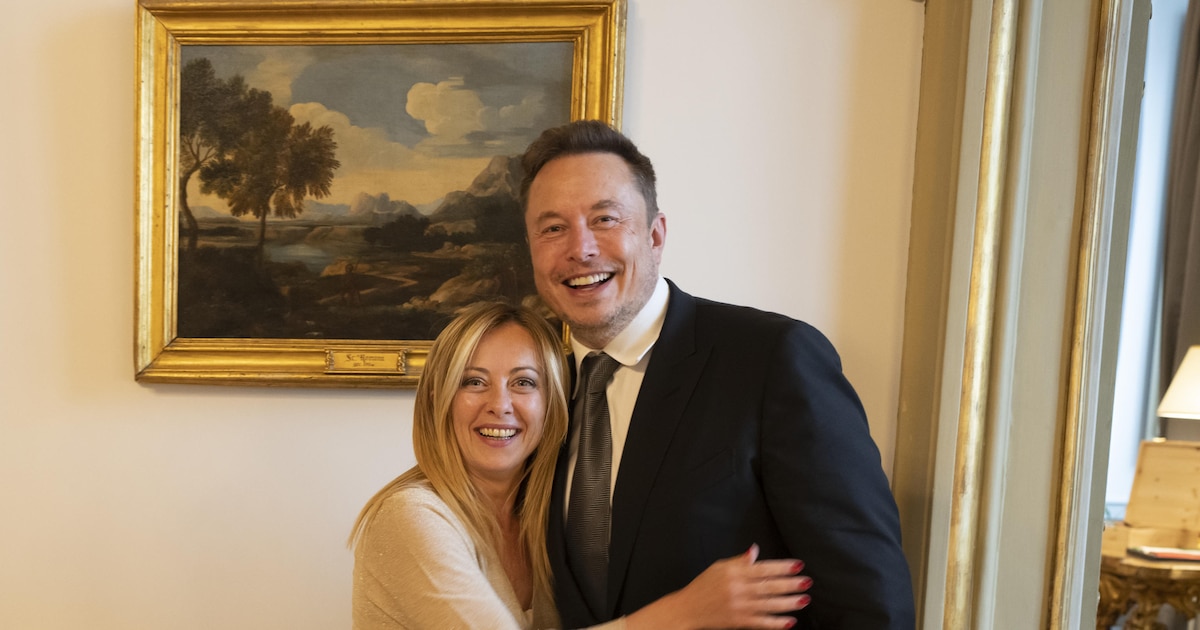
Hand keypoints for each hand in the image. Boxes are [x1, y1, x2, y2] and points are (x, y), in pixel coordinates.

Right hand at [623, 544, 810, 629]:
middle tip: (807, 582)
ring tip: (804, 600)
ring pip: (769, 605)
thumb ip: (739, 561)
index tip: (798, 565)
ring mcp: (739, 606)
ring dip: (788, 603)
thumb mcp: (719, 567)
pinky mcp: (739, 621)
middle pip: (769, 586)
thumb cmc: (704, 586)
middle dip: (790, 584)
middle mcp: (738, 589)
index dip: (782, 567)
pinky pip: (761, 622)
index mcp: (734, 572)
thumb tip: (754, 550)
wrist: (689, 609)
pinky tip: (790, 622)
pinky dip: (776, 623)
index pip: (763, 568)